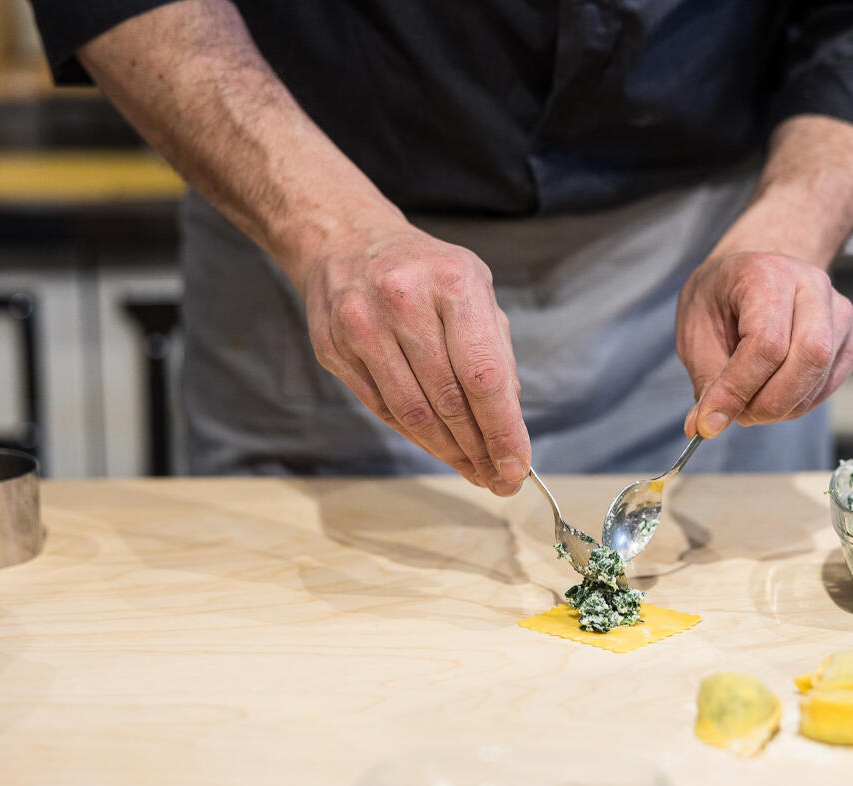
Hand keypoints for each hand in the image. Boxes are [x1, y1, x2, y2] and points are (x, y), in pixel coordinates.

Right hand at [301, 224, 529, 494]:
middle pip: (448, 400)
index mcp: (453, 282)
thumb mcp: (474, 289)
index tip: (518, 465)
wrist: (347, 240)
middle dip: (479, 449)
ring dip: (448, 452)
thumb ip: (495, 351)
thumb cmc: (426, 271)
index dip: (503, 429)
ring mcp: (362, 324)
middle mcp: (404, 301)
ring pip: (412, 412)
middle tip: (500, 478)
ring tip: (474, 470)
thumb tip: (510, 421)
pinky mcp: (334, 348)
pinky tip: (439, 448)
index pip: (483, 375)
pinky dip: (416, 436)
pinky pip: (382, 409)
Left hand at [676, 251, 852, 438]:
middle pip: (809, 357)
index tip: (709, 420)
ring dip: (780, 406)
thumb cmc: (720, 298)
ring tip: (747, 402)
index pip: (767, 343)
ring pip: (819, 376)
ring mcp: (838, 312)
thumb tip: (706, 427)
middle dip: (768, 402)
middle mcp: (812, 286)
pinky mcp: (848, 339)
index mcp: (768, 273)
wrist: (751, 274)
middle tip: (736, 416)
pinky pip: (827, 385)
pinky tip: (770, 394)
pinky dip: (796, 403)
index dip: (738, 389)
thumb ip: (707, 379)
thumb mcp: (695, 330)